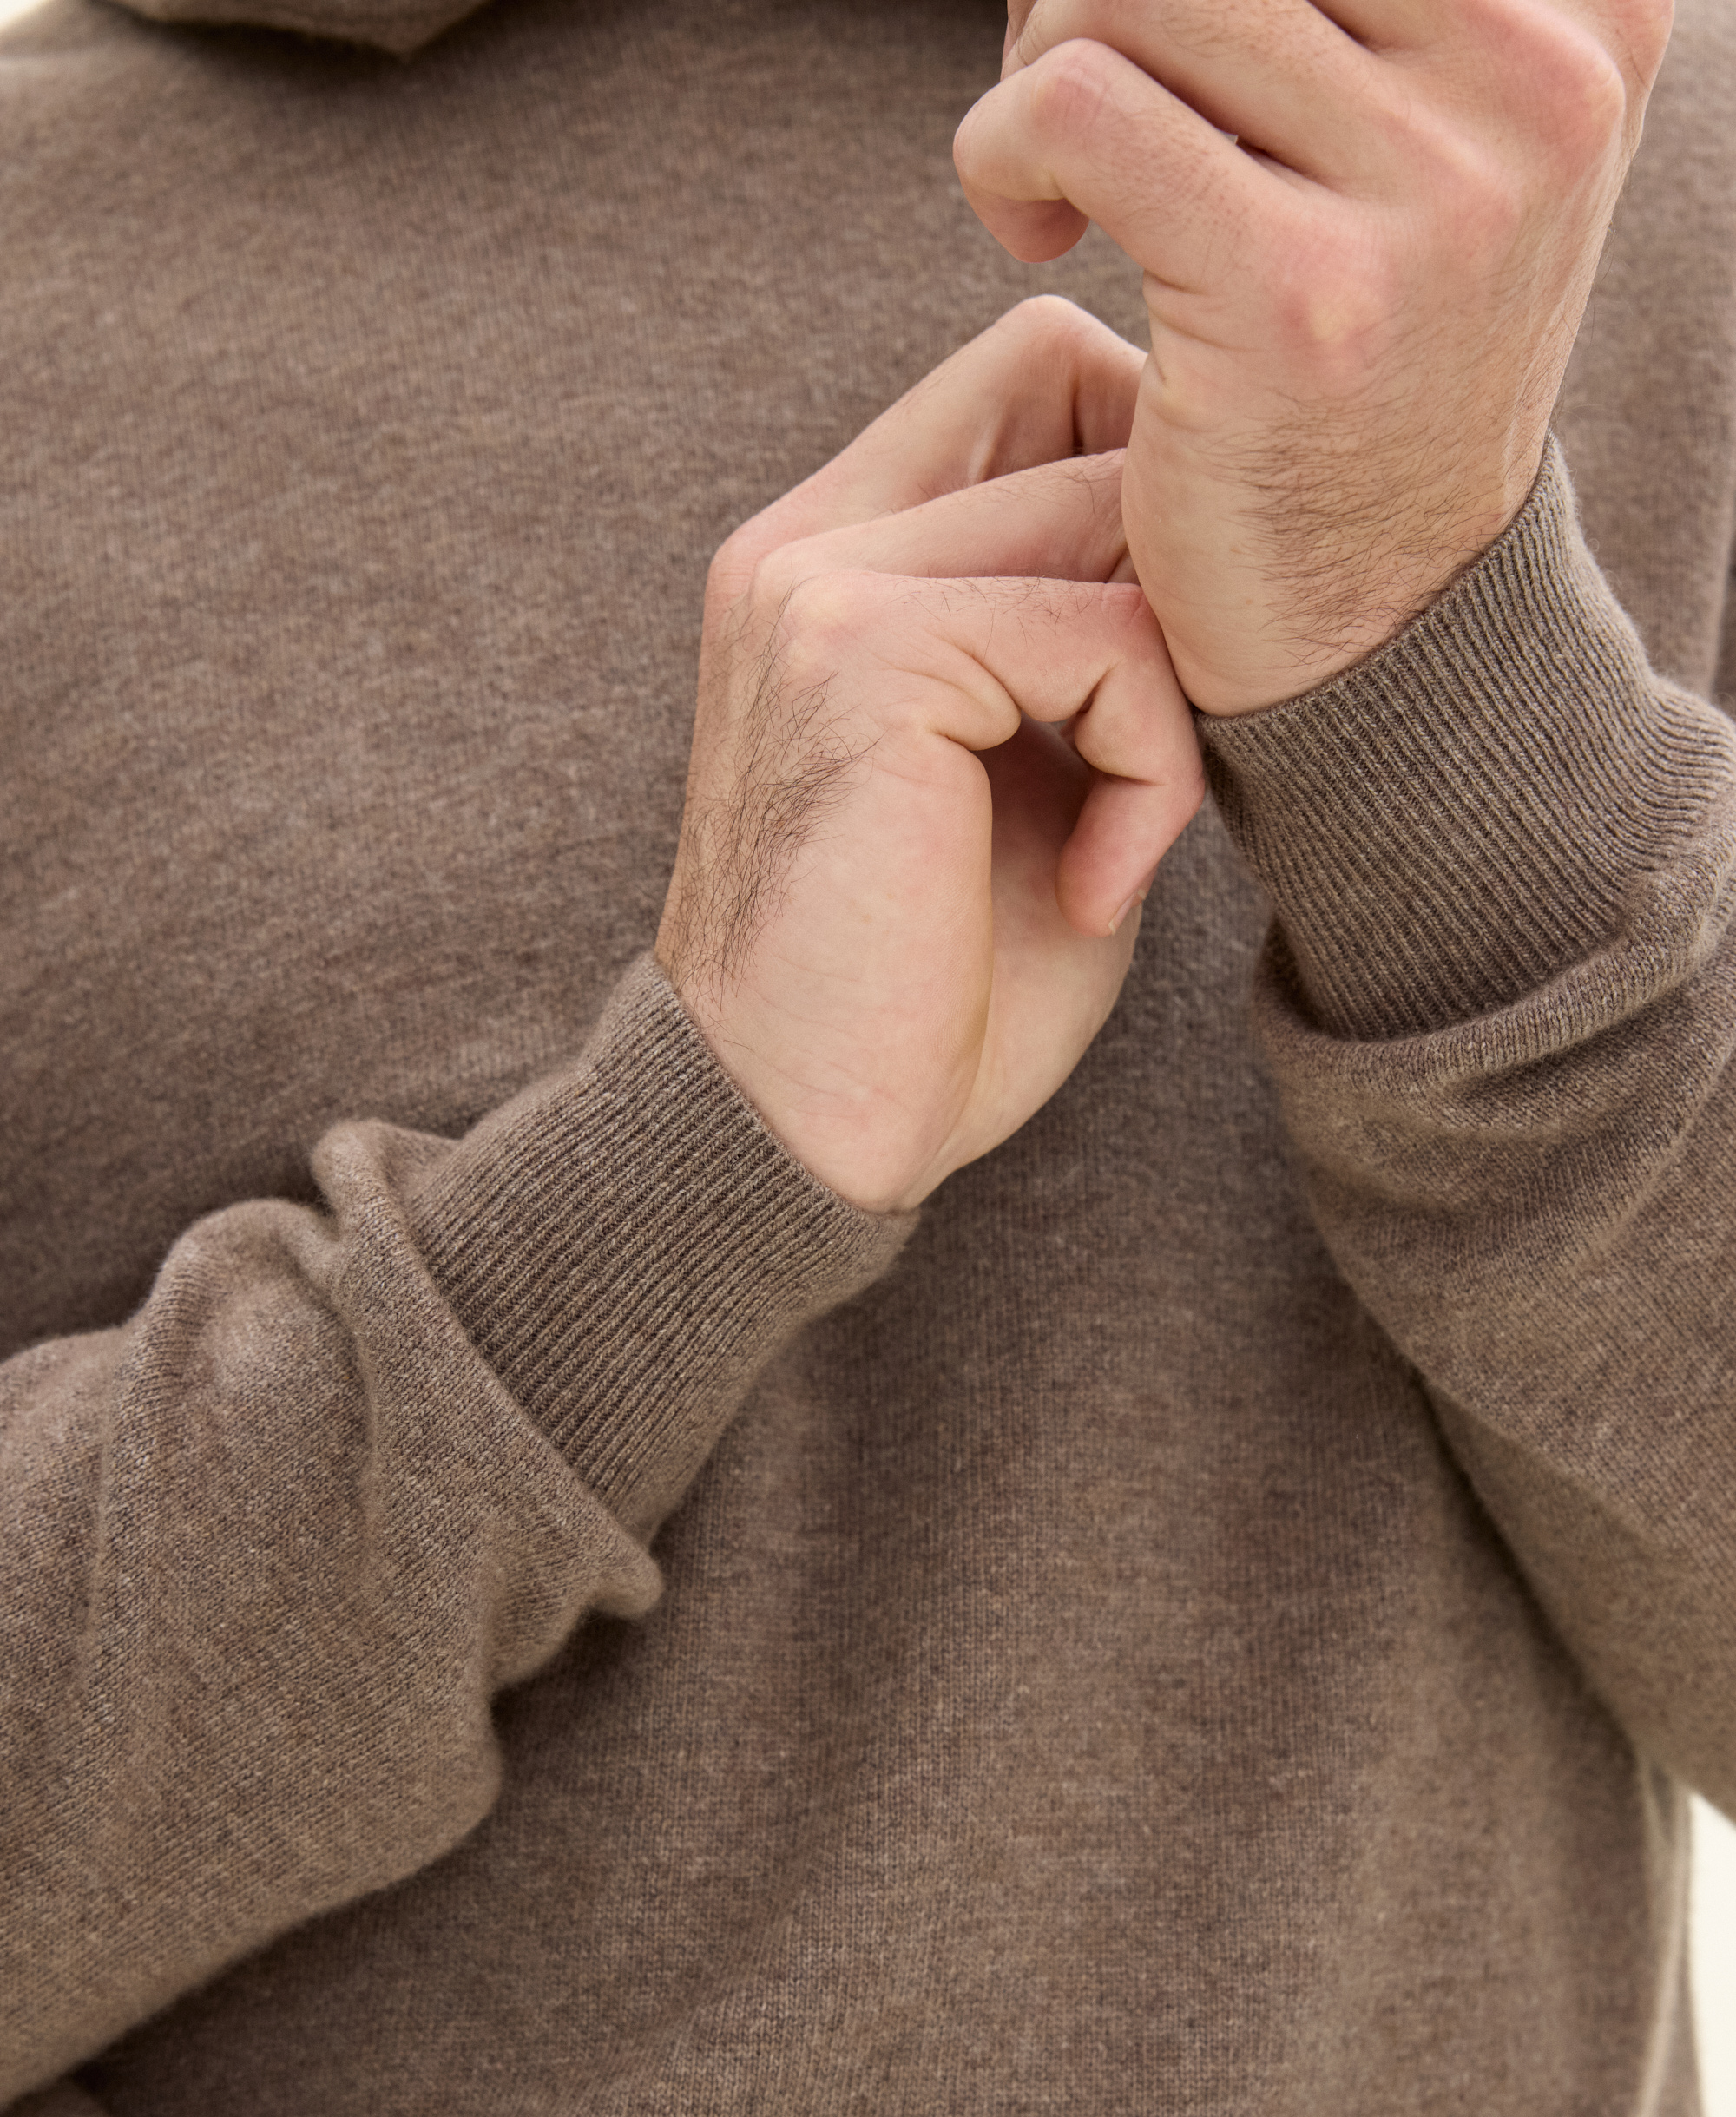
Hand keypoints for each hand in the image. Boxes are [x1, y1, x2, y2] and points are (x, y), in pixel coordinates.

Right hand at [656, 300, 1202, 1213]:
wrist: (799, 1139)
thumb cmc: (928, 995)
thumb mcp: (1029, 782)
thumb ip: (1087, 646)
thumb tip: (1224, 551)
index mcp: (830, 558)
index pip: (1027, 373)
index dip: (1144, 475)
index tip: (1176, 662)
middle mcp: (806, 544)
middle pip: (1076, 397)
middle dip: (1178, 572)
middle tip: (1173, 752)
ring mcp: (820, 587)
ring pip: (1107, 510)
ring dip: (1175, 685)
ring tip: (1128, 842)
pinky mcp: (864, 654)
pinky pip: (1106, 638)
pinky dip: (1153, 768)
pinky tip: (1101, 891)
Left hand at [953, 0, 1671, 714]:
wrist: (1378, 620)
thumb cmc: (1362, 366)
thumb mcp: (1424, 140)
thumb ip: (1351, 10)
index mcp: (1585, 10)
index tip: (1154, 31)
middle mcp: (1542, 79)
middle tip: (1074, 86)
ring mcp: (1434, 192)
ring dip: (1040, 63)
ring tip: (1056, 171)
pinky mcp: (1299, 294)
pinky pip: (1073, 104)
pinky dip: (1002, 150)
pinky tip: (1033, 230)